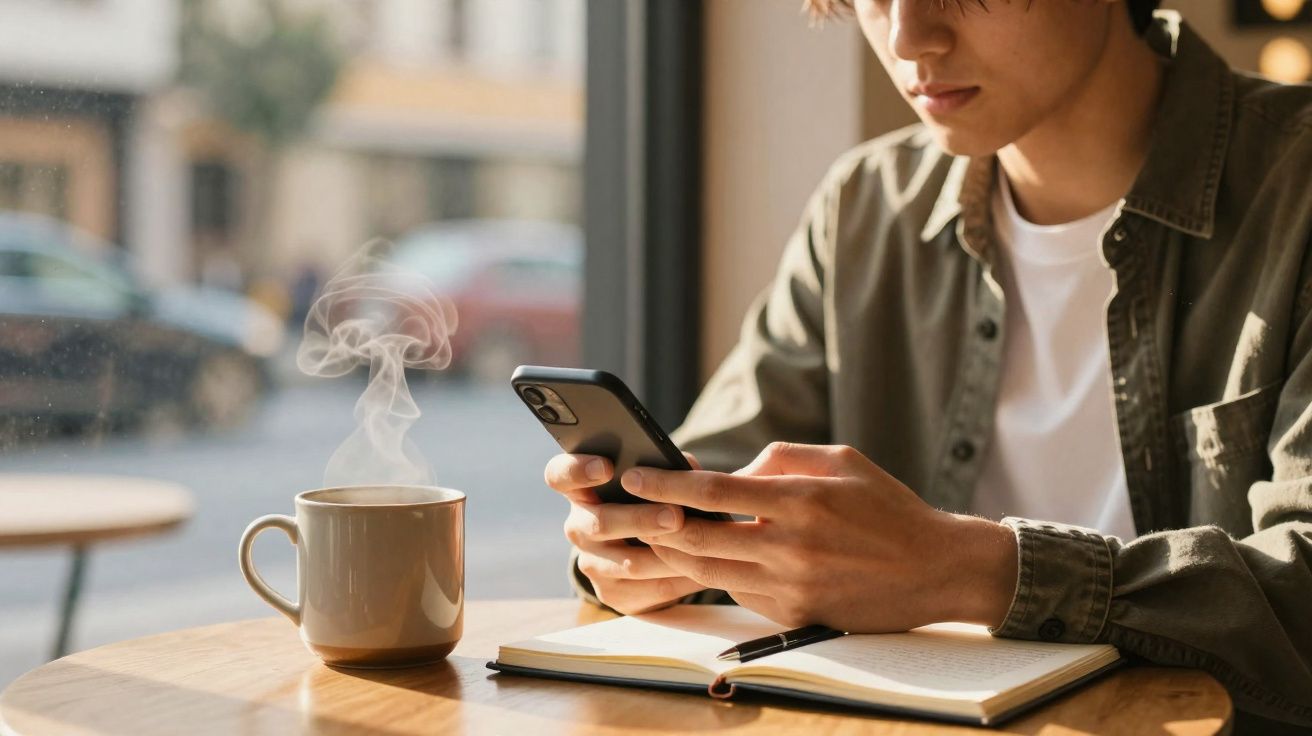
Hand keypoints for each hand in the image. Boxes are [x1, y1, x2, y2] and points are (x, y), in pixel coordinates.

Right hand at [544, 453, 707, 613]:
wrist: (649, 555)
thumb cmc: (651, 501)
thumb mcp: (652, 482)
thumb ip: (665, 469)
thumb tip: (686, 467)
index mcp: (581, 490)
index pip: (560, 475)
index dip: (577, 470)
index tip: (607, 467)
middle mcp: (579, 527)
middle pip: (599, 523)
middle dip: (640, 519)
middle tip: (675, 515)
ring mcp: (592, 564)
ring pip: (629, 564)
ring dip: (667, 554)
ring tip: (701, 543)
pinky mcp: (613, 595)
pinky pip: (648, 590)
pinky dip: (680, 579)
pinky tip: (705, 568)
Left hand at [623, 442, 1018, 632]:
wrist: (936, 569)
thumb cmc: (887, 507)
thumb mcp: (840, 460)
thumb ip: (780, 458)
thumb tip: (730, 473)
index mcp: (801, 501)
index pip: (714, 492)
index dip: (666, 483)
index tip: (635, 473)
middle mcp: (791, 547)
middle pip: (698, 538)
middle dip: (656, 521)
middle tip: (631, 506)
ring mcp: (792, 587)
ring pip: (710, 571)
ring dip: (680, 551)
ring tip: (661, 529)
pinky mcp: (795, 615)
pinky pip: (739, 593)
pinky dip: (721, 573)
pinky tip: (714, 556)